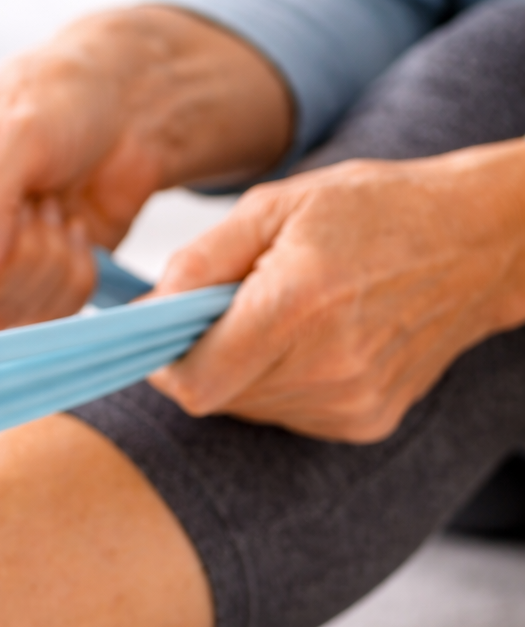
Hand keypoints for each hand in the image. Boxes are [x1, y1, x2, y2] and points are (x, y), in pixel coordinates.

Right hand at [0, 6, 288, 332]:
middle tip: (38, 202)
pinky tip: (71, 231)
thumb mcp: (15, 133)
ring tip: (55, 208)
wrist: (122, 110)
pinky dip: (74, 277)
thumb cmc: (57, 99)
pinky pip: (45, 320)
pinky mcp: (24, 290)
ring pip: (4, 319)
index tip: (7, 221)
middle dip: (19, 260)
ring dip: (49, 265)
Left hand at [149, 139, 524, 442]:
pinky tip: (313, 341)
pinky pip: (289, 414)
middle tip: (228, 311)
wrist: (481, 242)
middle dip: (203, 358)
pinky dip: (282, 383)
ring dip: (242, 371)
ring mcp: (351, 400)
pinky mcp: (367, 420)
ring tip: (282, 319)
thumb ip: (199, 261)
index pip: (193, 382)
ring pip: (249, 408)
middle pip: (215, 397)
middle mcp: (327, 365)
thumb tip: (145, 312)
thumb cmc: (378, 211)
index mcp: (297, 306)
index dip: (163, 364)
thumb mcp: (275, 206)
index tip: (162, 334)